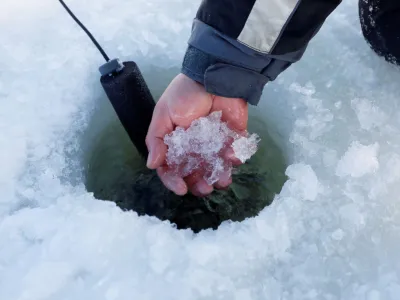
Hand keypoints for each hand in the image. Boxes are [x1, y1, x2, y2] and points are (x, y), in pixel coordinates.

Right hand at [145, 73, 247, 195]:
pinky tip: (232, 154)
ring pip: (217, 168)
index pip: (171, 168)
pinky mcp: (233, 137)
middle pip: (196, 173)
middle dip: (200, 184)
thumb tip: (152, 165)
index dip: (174, 180)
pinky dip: (236, 157)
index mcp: (175, 144)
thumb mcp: (164, 114)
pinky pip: (236, 153)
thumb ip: (156, 140)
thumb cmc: (184, 93)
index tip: (181, 189)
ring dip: (220, 176)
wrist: (213, 74)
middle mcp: (194, 147)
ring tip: (223, 179)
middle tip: (205, 188)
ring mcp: (215, 144)